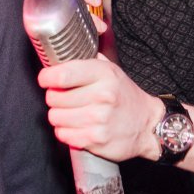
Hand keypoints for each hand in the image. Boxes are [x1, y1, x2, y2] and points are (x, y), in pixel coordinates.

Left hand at [38, 55, 162, 161]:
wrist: (147, 125)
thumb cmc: (125, 96)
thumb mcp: (111, 70)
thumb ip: (87, 60)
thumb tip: (60, 54)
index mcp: (104, 74)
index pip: (62, 75)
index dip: (47, 77)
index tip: (46, 79)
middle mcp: (102, 96)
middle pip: (54, 97)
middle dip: (54, 98)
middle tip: (65, 98)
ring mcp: (98, 119)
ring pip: (55, 117)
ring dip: (59, 116)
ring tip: (72, 113)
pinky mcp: (95, 140)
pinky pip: (62, 135)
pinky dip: (65, 132)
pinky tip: (77, 126)